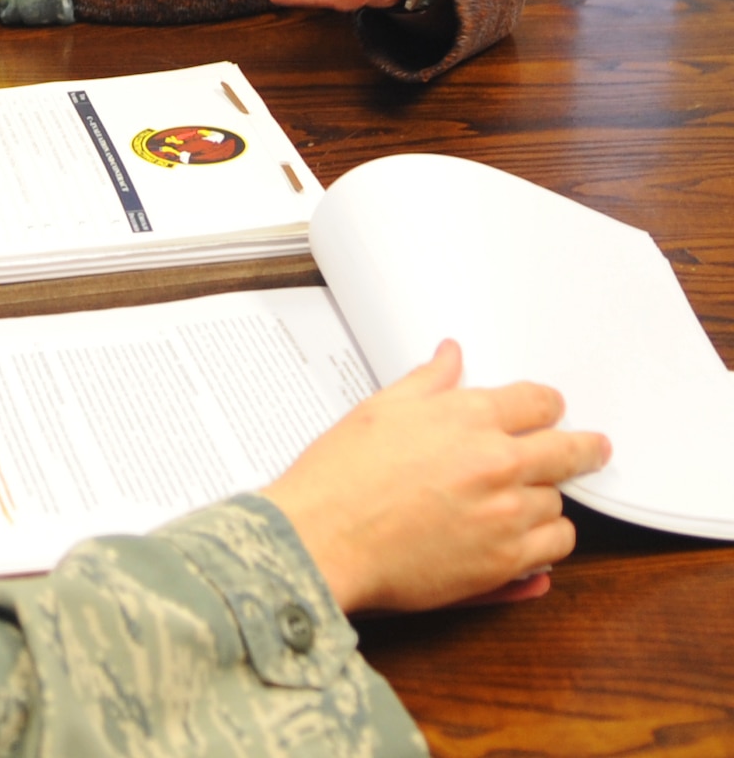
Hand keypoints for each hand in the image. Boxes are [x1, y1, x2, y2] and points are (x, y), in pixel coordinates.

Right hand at [263, 340, 610, 613]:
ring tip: (524, 500)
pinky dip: (546, 540)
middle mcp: (497, 463)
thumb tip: (450, 355)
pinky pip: (555, 547)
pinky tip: (527, 535)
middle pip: (569, 450)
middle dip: (584, 447)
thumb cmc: (341, 478)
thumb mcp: (379, 410)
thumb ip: (427, 381)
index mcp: (467, 418)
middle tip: (593, 449)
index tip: (552, 410)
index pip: (538, 401)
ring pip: (559, 502)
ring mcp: (506, 515)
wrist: (323, 539)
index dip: (548, 404)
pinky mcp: (504, 561)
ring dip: (546, 497)